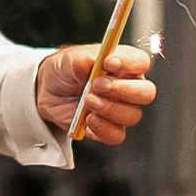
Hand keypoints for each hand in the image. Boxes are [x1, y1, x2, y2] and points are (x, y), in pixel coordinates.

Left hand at [36, 44, 157, 146]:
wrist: (49, 92)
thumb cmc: (66, 71)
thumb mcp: (66, 60)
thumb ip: (78, 60)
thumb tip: (87, 62)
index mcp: (123, 64)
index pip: (141, 62)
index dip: (129, 63)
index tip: (108, 63)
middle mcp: (128, 87)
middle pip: (146, 93)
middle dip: (124, 90)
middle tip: (98, 85)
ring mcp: (121, 109)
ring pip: (132, 115)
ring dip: (109, 109)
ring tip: (87, 101)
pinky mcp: (109, 128)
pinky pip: (116, 135)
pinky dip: (102, 128)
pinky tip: (88, 119)